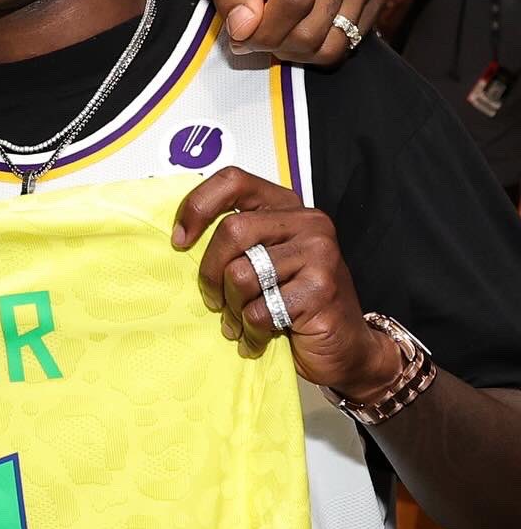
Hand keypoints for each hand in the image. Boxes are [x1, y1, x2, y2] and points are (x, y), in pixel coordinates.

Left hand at [172, 167, 398, 400]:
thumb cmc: (296, 305)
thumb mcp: (263, 263)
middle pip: (231, 231)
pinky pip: (259, 311)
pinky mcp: (322, 289)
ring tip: (241, 323)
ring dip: (232, 308)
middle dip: (210, 273)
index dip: (198, 206)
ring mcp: (319, 254)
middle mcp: (307, 222)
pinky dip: (250, 332)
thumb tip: (181, 237)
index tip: (180, 240)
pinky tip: (258, 338)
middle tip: (214, 301)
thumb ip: (236, 243)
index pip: (233, 181)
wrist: (348, 347)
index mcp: (287, 207)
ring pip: (240, 274)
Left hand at [210, 0, 382, 64]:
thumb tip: (243, 28)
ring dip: (297, 50)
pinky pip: (350, 43)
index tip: (240, 37)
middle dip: (277, 43)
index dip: (264, 30)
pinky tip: (298, 28)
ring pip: (334, 42)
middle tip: (254, 37)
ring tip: (276, 31)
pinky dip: (318, 48)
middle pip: (314, 27)